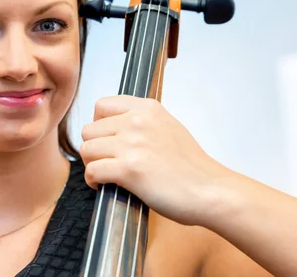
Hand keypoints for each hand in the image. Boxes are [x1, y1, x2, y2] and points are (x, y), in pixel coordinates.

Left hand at [79, 95, 231, 225]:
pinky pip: (92, 171)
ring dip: (92, 164)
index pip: (101, 105)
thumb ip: (142, 123)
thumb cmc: (191, 167)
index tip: (107, 140)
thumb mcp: (168, 127)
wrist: (210, 191)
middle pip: (89, 130)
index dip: (99, 125)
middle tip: (105, 162)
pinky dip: (93, 181)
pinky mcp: (129, 169)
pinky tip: (104, 186)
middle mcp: (137, 121)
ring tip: (105, 175)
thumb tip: (114, 129)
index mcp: (147, 108)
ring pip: (87, 149)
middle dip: (94, 148)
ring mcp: (132, 144)